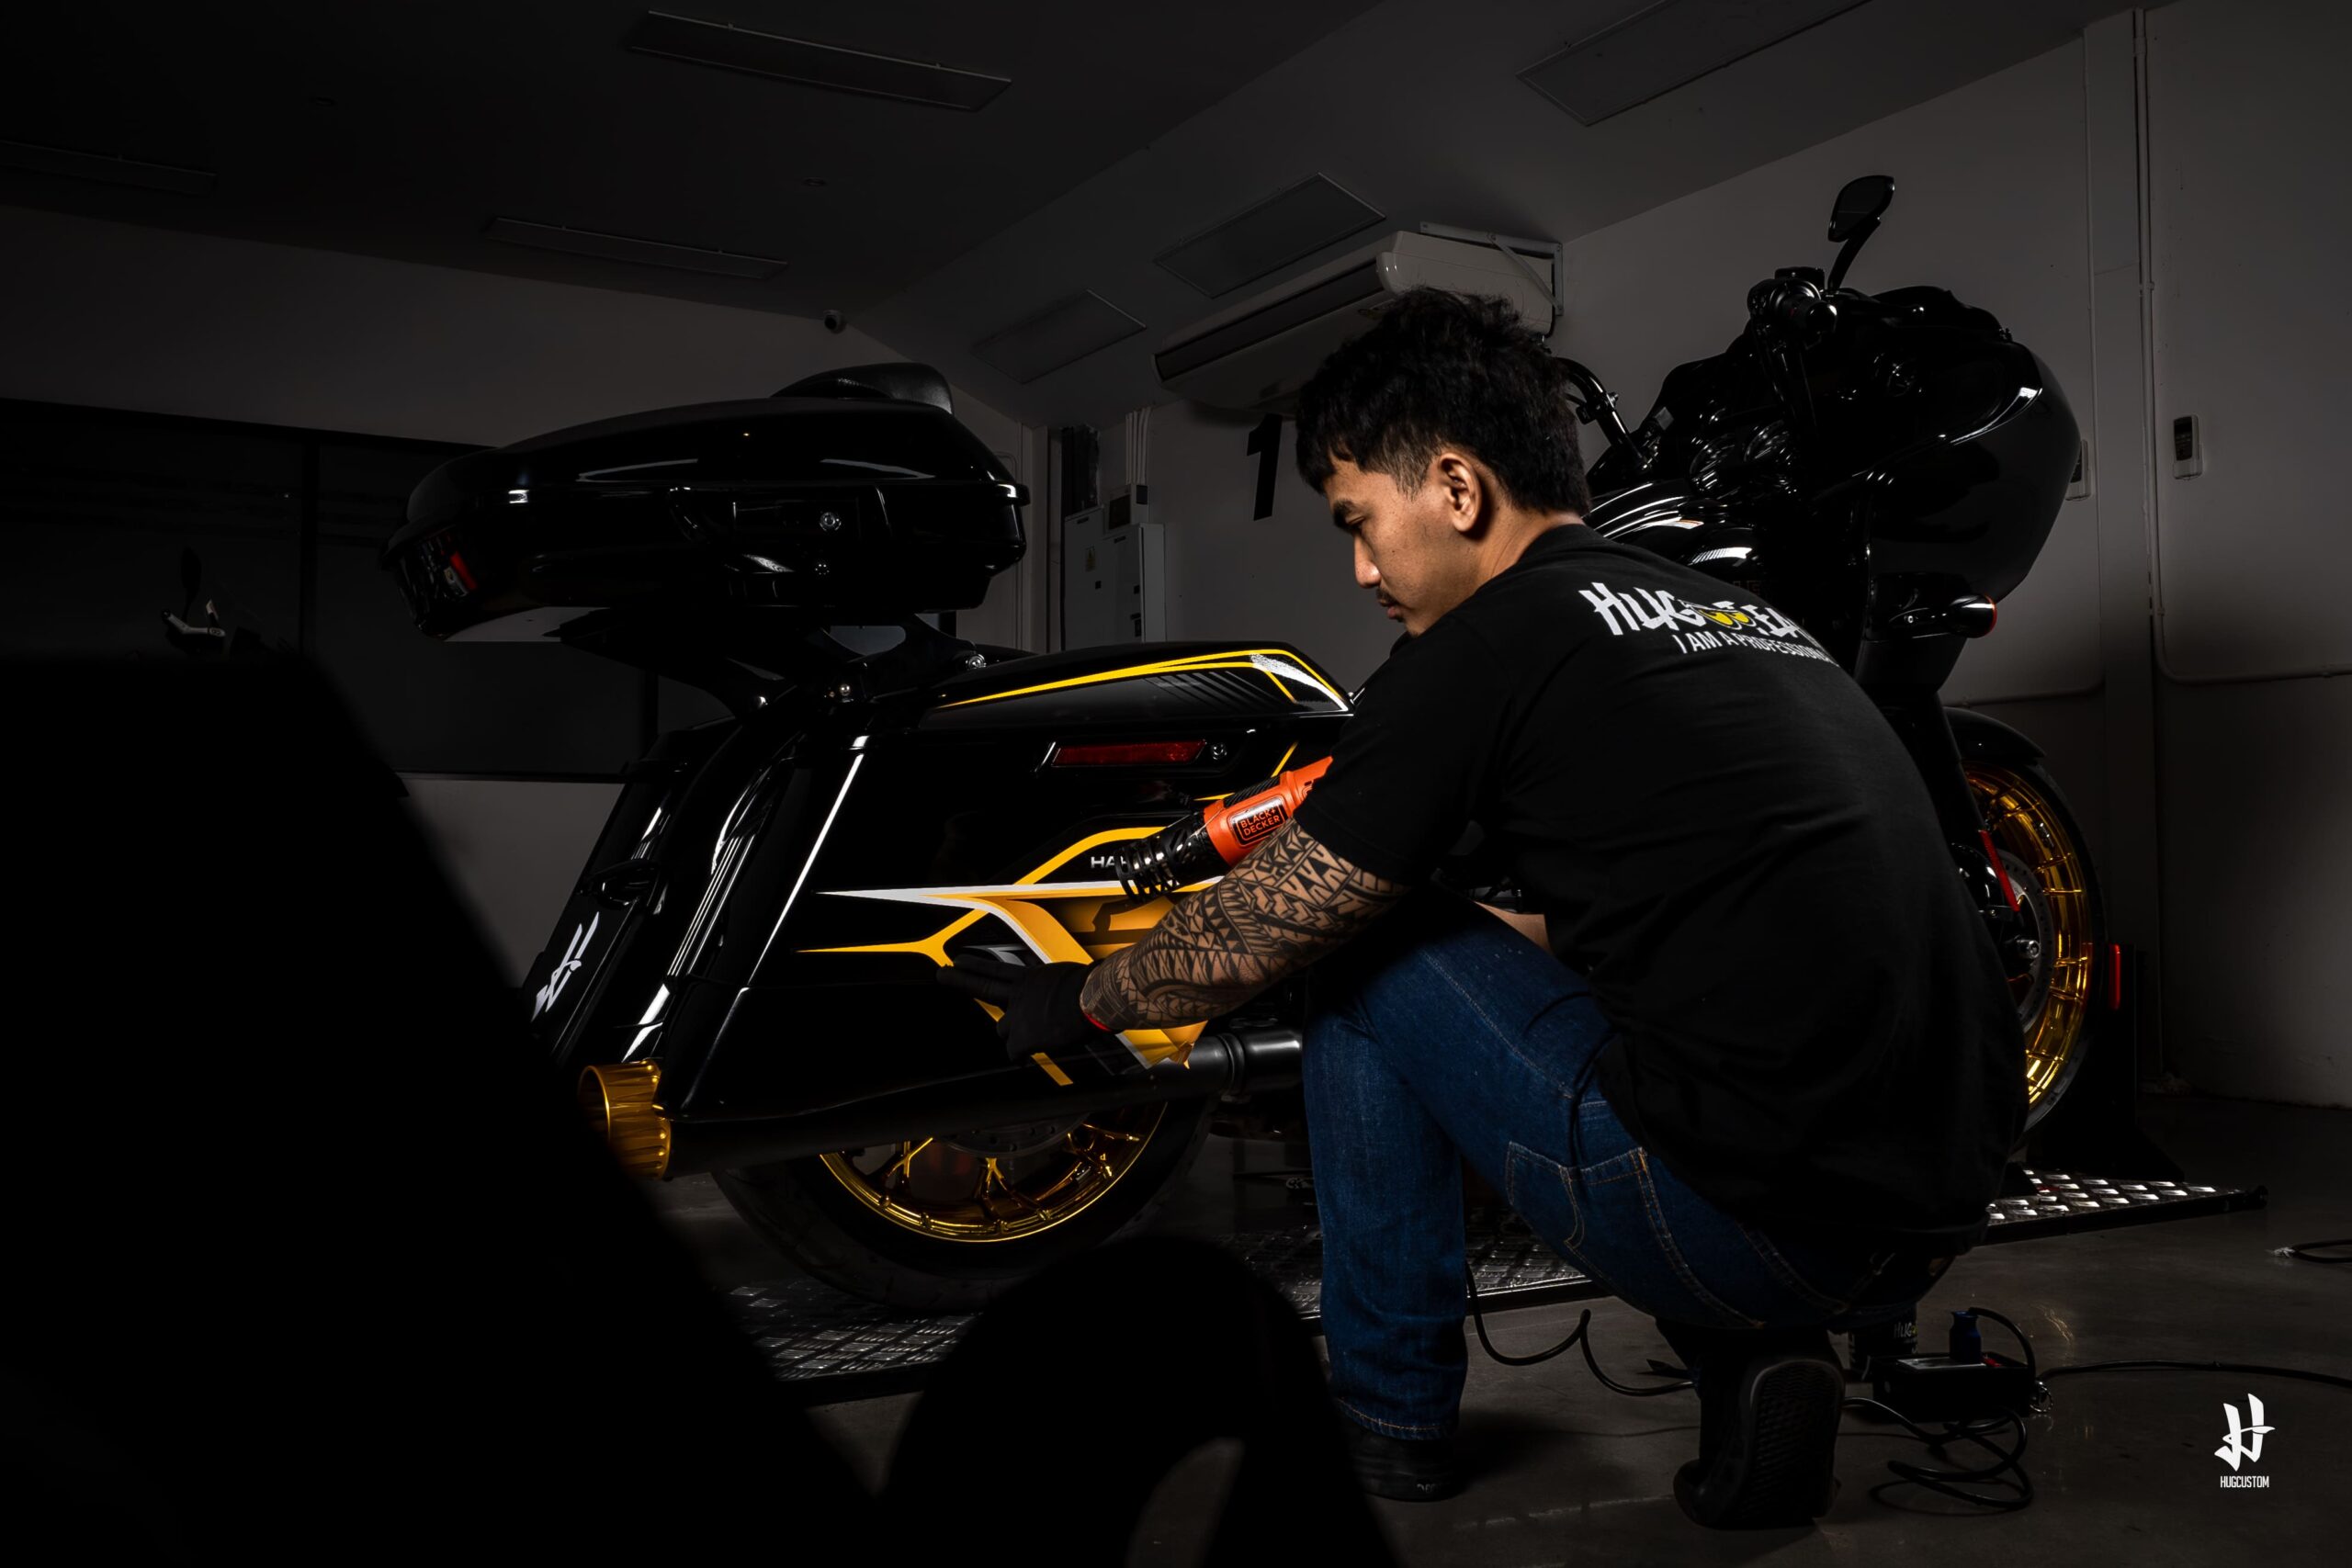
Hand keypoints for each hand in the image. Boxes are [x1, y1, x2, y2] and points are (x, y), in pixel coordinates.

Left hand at [936, 957, 1132, 1082]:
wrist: (1093, 998)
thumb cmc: (1092, 987)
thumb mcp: (1070, 977)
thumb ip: (1058, 986)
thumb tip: (1070, 992)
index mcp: (1032, 977)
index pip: (998, 969)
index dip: (977, 966)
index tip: (959, 961)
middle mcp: (1021, 993)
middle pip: (984, 986)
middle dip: (959, 980)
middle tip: (942, 973)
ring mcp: (1019, 1015)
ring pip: (1003, 1029)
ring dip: (1010, 1033)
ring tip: (1015, 1038)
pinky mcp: (1023, 1036)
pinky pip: (1015, 1051)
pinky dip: (1019, 1055)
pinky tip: (1022, 1058)